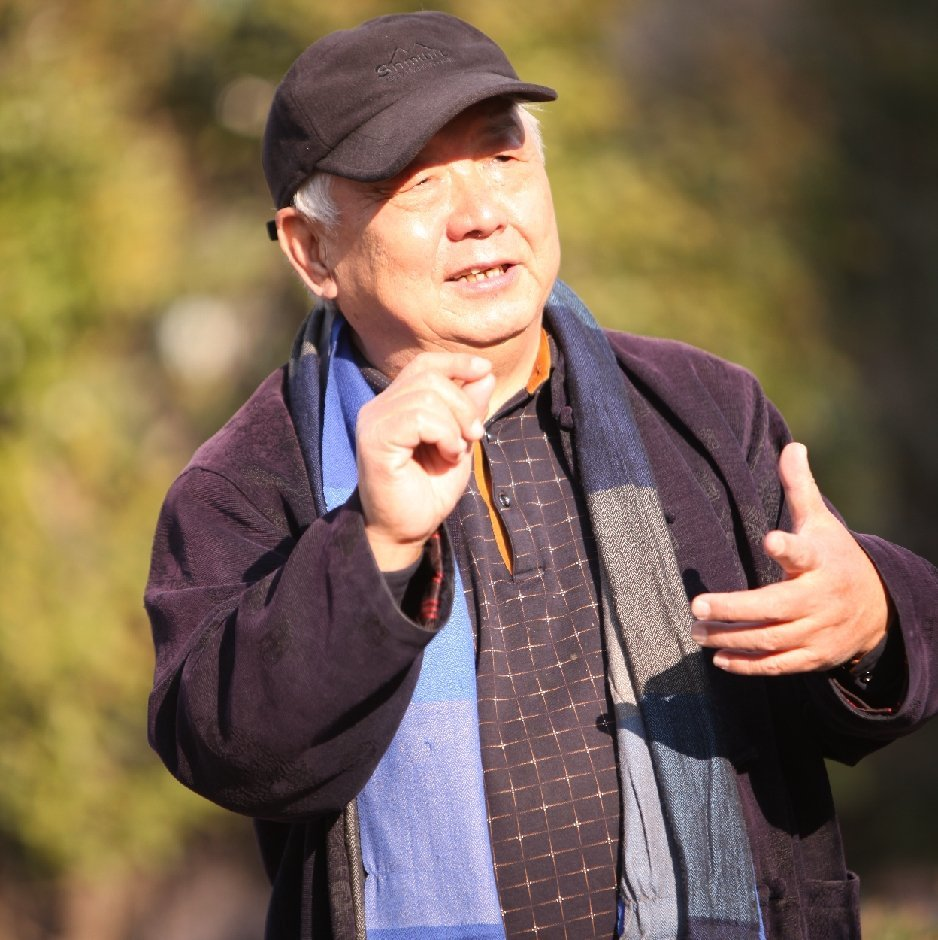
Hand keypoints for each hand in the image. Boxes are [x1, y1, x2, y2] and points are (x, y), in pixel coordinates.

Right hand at [356, 352, 494, 570]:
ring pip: (427, 395)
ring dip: (455, 423)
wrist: (405, 531)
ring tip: (456, 451)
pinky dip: (444, 434)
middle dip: (463, 402)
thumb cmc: (428, 491)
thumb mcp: (460, 443)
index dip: (456, 362)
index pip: (424, 364)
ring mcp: (374, 421)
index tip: (484, 370)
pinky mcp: (375, 439)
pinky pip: (419, 417)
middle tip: (474, 435)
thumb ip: (469, 409)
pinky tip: (447, 455)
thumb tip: (484, 373)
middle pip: (429, 375)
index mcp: (397, 404)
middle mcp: (379, 407)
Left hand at [690, 442, 889, 674]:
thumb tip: (793, 445)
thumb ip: (800, 489)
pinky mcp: (814, 657)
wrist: (879, 608)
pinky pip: (779, 665)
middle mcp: (818, 598)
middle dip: (734, 609)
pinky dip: (749, 665)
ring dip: (731, 639)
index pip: (804, 552)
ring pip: (770, 639)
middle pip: (774, 608)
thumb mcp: (821, 522)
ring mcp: (817, 631)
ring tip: (696, 632)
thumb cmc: (835, 557)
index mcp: (819, 561)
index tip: (770, 539)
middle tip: (697, 606)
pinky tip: (719, 659)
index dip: (788, 547)